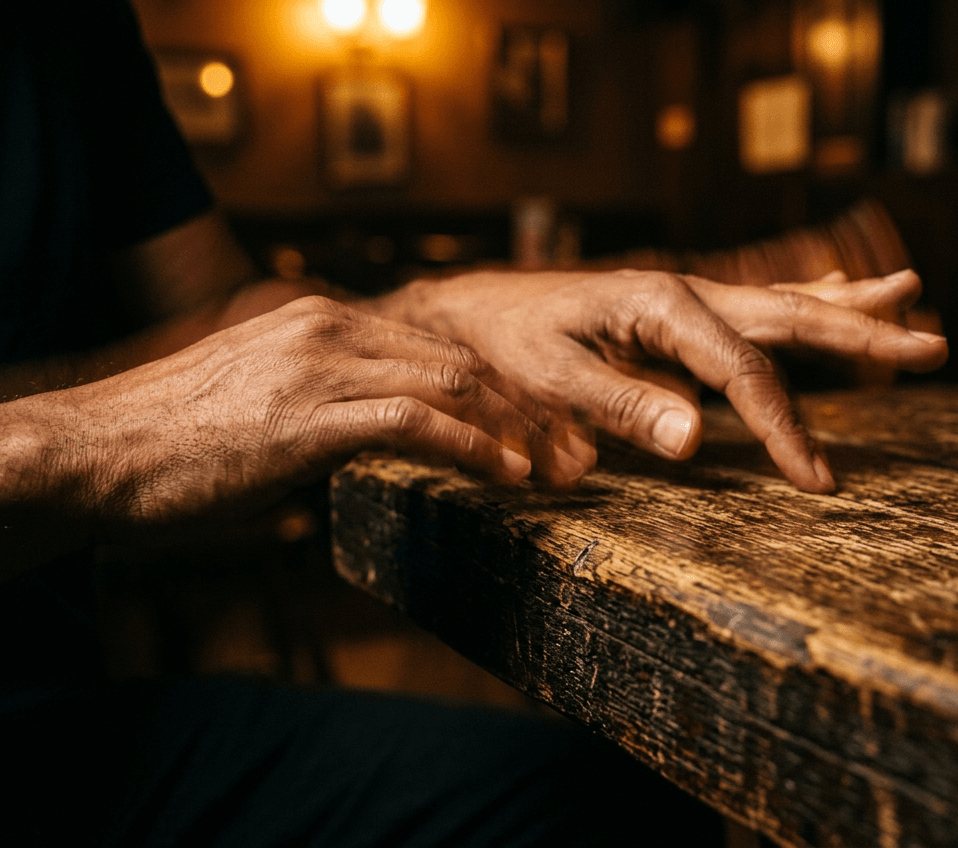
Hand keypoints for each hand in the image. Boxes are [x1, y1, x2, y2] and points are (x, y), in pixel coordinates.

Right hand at [12, 297, 585, 548]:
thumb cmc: (171, 442)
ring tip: (552, 463)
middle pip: (459, 354)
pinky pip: (415, 420)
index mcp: (321, 320)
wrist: (94, 452)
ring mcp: (320, 365)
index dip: (497, 380)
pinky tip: (503, 472)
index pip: (436, 340)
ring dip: (512, 425)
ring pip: (451, 379)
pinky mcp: (310, 413)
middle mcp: (329, 327)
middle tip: (565, 444)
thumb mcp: (258, 408)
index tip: (535, 419)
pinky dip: (470, 445)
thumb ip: (320, 412)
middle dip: (522, 401)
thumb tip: (356, 451)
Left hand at [372, 268, 946, 493]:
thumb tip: (692, 442)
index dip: (786, 426)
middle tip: (932, 345)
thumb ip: (618, 407)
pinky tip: (841, 291)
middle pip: (788, 315)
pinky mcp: (677, 313)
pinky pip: (756, 307)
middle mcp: (684, 293)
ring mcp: (685, 299)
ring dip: (846, 305)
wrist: (469, 313)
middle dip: (860, 332)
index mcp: (662, 304)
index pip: (745, 370)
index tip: (819, 480)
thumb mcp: (548, 379)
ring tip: (909, 294)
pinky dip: (805, 299)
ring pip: (782, 302)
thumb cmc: (502, 345)